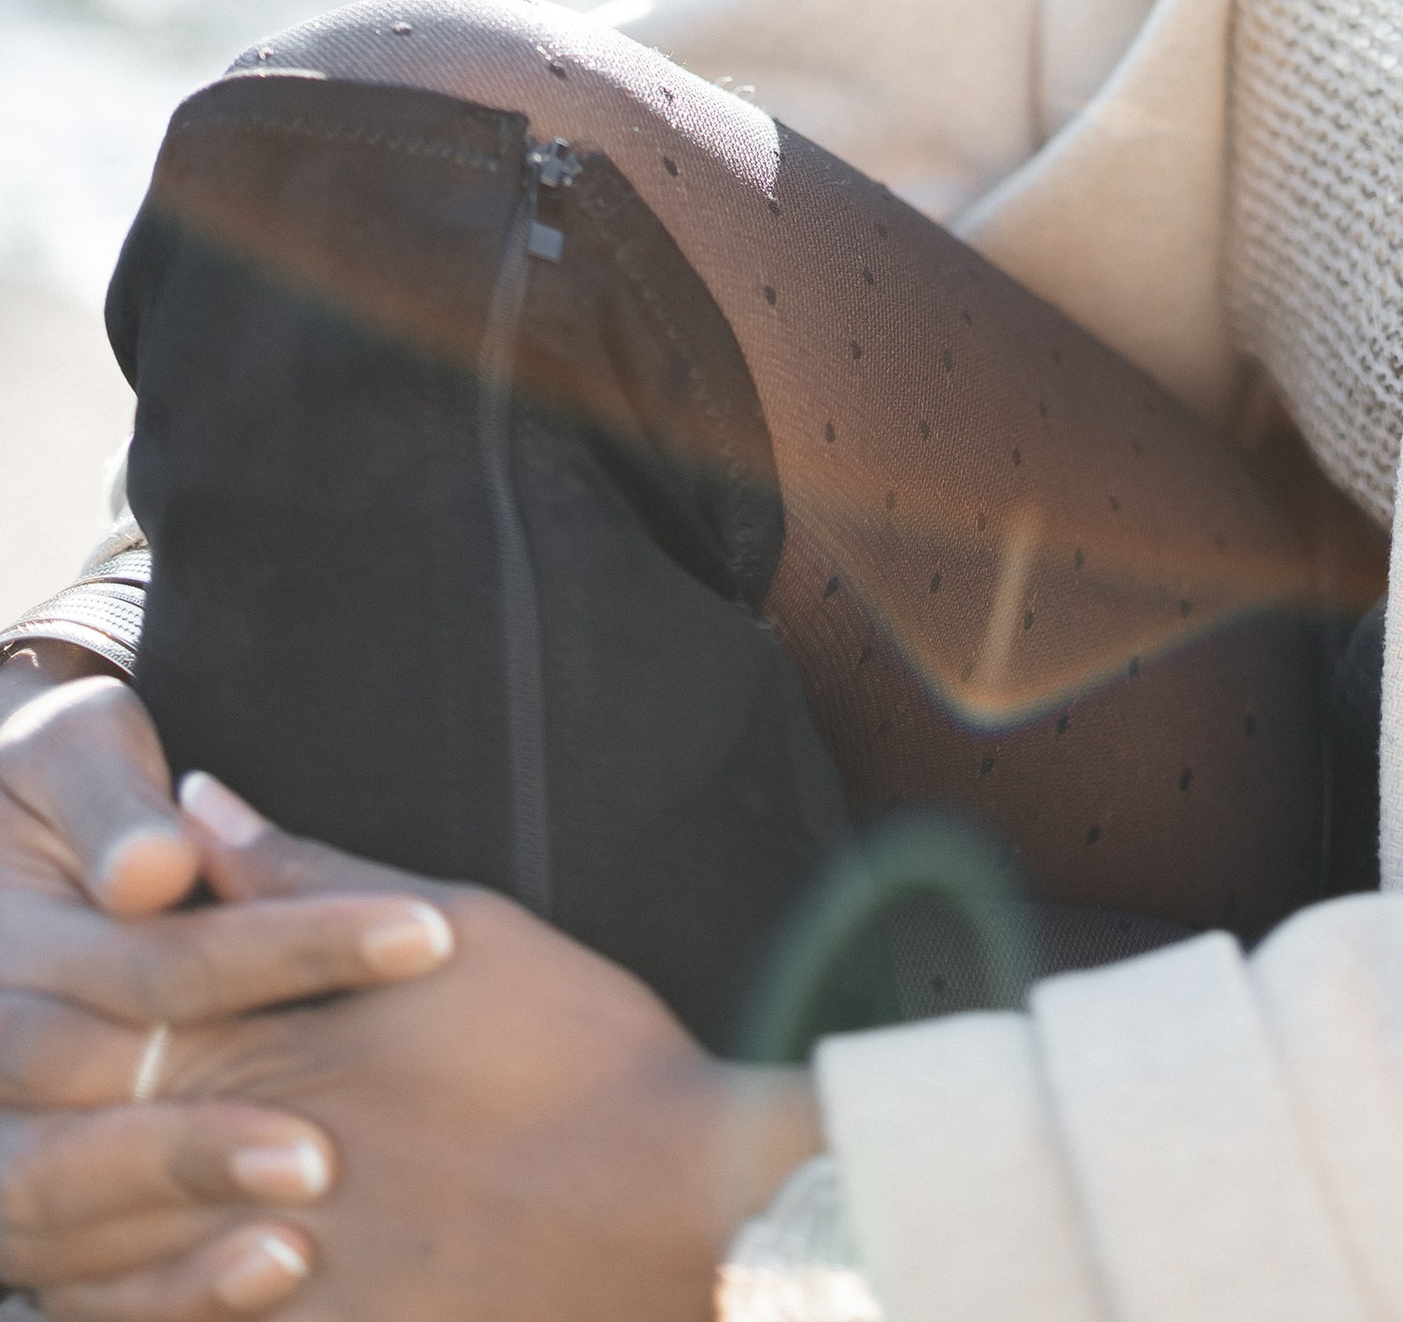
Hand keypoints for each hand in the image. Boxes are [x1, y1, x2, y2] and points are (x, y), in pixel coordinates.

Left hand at [18, 779, 822, 1321]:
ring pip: (119, 1274)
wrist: (672, 1200)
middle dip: (59, 1133)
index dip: (81, 1009)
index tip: (58, 989)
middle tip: (44, 1102)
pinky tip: (144, 1300)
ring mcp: (288, 1271)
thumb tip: (195, 800)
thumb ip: (301, 873)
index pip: (126, 1023)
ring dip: (81, 1244)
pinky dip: (152, 1316)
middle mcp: (263, 1158)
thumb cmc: (576, 1046)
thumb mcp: (455, 924)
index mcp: (287, 1045)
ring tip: (65, 1222)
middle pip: (103, 1155)